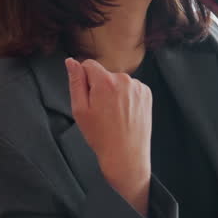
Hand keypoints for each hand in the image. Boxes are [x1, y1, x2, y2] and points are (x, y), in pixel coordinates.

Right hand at [65, 57, 151, 212]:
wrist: (126, 155)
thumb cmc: (101, 136)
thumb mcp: (80, 110)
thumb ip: (75, 82)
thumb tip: (71, 62)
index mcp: (105, 81)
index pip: (88, 64)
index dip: (84, 80)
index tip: (88, 97)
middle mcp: (124, 79)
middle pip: (104, 74)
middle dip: (100, 87)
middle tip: (101, 112)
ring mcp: (137, 86)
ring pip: (117, 82)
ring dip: (114, 92)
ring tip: (113, 115)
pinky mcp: (146, 93)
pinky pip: (130, 88)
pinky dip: (126, 97)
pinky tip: (124, 114)